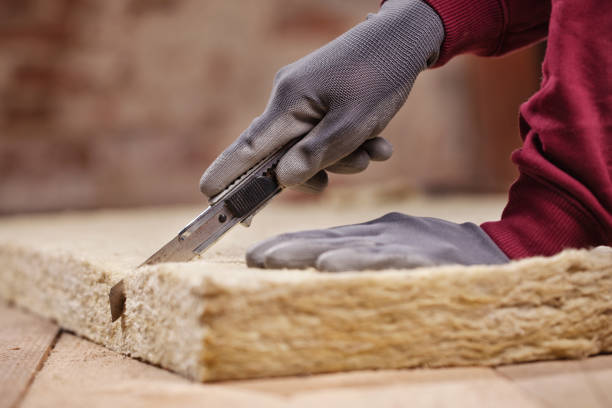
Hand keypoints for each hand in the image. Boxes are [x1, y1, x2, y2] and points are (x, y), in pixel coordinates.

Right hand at [200, 0, 443, 196]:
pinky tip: (378, 140)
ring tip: (377, 148)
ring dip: (344, 156)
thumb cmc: (379, 77)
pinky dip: (349, 141)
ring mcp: (304, 96)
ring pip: (311, 145)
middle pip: (285, 153)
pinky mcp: (320, 96)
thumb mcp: (350, 125)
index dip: (228, 174)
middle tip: (357, 164)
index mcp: (288, 103)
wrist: (403, 37)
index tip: (208, 195)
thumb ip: (314, 155)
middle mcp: (289, 98)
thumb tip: (283, 180)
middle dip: (321, 168)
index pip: (248, 148)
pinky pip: (325, 130)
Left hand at [246, 213, 508, 270]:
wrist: (492, 253)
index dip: (291, 245)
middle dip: (289, 249)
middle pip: (329, 240)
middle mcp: (383, 234)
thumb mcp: (397, 243)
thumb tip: (322, 258)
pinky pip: (385, 261)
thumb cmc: (438, 250)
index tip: (258, 254)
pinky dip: (356, 261)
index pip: (326, 237)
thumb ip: (364, 250)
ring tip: (274, 259)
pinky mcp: (423, 258)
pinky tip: (330, 265)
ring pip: (349, 249)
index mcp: (376, 231)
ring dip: (309, 253)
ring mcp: (403, 244)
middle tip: (255, 257)